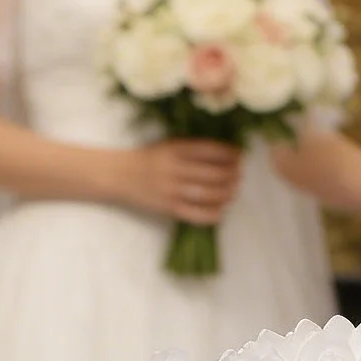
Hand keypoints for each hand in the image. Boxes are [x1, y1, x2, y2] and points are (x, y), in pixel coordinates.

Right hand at [123, 140, 242, 224]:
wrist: (119, 175)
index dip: (232, 154)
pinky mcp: (170, 209)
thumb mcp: (169, 145)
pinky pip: (198, 215)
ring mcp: (173, 190)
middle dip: (234, 175)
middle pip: (216, 174)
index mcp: (177, 148)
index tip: (240, 156)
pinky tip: (221, 211)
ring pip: (210, 194)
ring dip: (228, 194)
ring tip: (233, 192)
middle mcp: (176, 168)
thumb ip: (193, 149)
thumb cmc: (149, 159)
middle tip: (239, 176)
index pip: (212, 150)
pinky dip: (214, 214)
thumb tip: (226, 154)